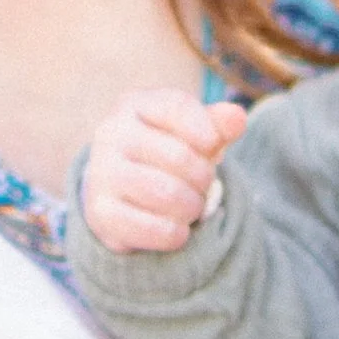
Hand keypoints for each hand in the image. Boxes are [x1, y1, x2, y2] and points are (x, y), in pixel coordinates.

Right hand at [77, 87, 245, 253]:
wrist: (121, 192)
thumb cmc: (166, 155)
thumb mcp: (193, 133)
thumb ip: (218, 124)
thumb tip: (236, 117)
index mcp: (133, 105)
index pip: (177, 107)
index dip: (206, 130)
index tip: (212, 145)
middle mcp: (111, 134)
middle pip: (179, 156)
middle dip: (203, 177)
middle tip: (202, 185)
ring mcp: (102, 174)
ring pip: (167, 193)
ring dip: (192, 206)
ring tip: (191, 206)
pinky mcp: (101, 213)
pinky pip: (155, 229)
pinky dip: (176, 234)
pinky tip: (177, 229)